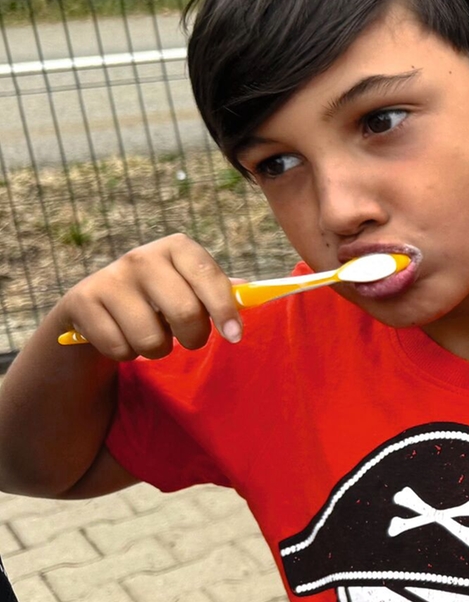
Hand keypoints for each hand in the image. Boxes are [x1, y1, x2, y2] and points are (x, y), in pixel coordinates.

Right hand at [52, 234, 240, 359]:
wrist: (98, 304)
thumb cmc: (162, 295)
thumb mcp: (192, 286)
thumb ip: (221, 291)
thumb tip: (253, 296)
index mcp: (176, 247)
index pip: (208, 276)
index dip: (224, 310)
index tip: (235, 336)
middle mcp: (141, 256)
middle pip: (185, 312)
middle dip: (194, 337)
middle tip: (191, 339)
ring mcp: (109, 277)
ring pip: (151, 339)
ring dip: (158, 349)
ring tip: (153, 335)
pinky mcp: (82, 301)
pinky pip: (119, 348)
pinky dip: (127, 353)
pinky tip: (122, 336)